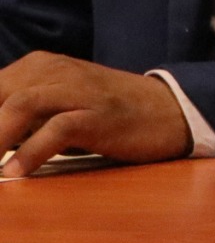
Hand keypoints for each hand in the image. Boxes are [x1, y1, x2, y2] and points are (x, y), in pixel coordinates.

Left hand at [0, 53, 192, 175]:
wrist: (170, 110)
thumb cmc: (105, 115)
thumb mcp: (55, 108)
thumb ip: (18, 118)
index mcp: (35, 67)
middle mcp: (52, 71)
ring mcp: (77, 90)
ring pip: (19, 106)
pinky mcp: (100, 113)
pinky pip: (59, 128)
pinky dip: (33, 151)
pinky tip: (16, 174)